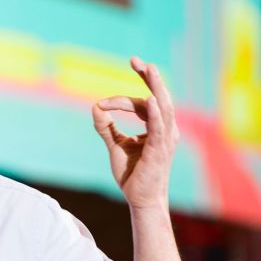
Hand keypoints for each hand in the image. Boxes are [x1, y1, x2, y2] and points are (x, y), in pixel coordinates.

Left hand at [92, 57, 178, 208]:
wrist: (141, 200)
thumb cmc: (133, 174)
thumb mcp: (116, 146)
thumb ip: (106, 127)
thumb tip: (95, 107)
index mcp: (157, 128)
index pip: (142, 103)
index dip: (121, 100)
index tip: (101, 104)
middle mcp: (165, 130)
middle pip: (158, 97)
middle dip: (149, 77)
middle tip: (136, 60)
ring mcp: (165, 139)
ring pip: (162, 107)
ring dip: (155, 87)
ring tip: (149, 69)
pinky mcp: (159, 151)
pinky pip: (158, 128)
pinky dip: (154, 113)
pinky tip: (149, 100)